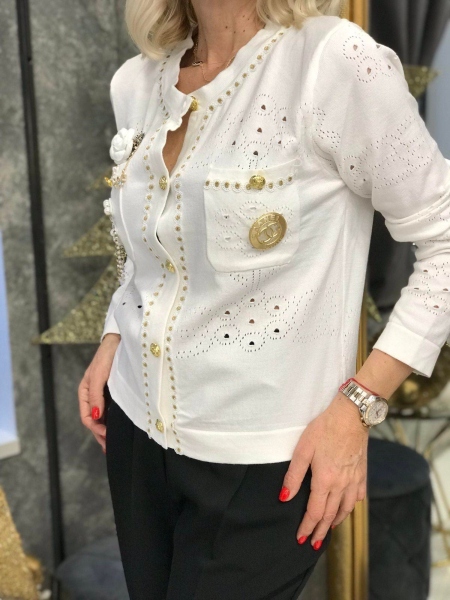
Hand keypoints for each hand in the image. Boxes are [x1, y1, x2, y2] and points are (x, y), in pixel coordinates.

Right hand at [78, 333, 120, 452]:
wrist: (120, 341)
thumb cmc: (107, 356)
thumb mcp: (98, 375)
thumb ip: (95, 395)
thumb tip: (96, 418)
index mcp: (85, 392)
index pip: (87, 417)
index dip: (96, 429)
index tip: (107, 435)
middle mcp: (93, 395)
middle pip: (94, 421)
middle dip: (100, 435)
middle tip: (110, 449)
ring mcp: (103, 394)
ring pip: (102, 418)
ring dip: (106, 431)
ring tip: (113, 444)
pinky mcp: (113, 392)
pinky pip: (110, 412)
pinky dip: (112, 422)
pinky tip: (118, 429)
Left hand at [279, 392, 368, 548]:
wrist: (352, 415)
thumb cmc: (324, 429)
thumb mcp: (303, 449)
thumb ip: (293, 476)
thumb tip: (284, 498)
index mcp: (325, 481)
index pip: (315, 512)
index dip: (307, 527)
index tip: (301, 539)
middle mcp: (342, 485)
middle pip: (331, 515)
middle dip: (321, 531)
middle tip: (313, 543)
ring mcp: (354, 479)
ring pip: (346, 508)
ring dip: (336, 521)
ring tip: (329, 528)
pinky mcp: (362, 471)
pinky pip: (358, 496)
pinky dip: (352, 505)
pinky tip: (349, 506)